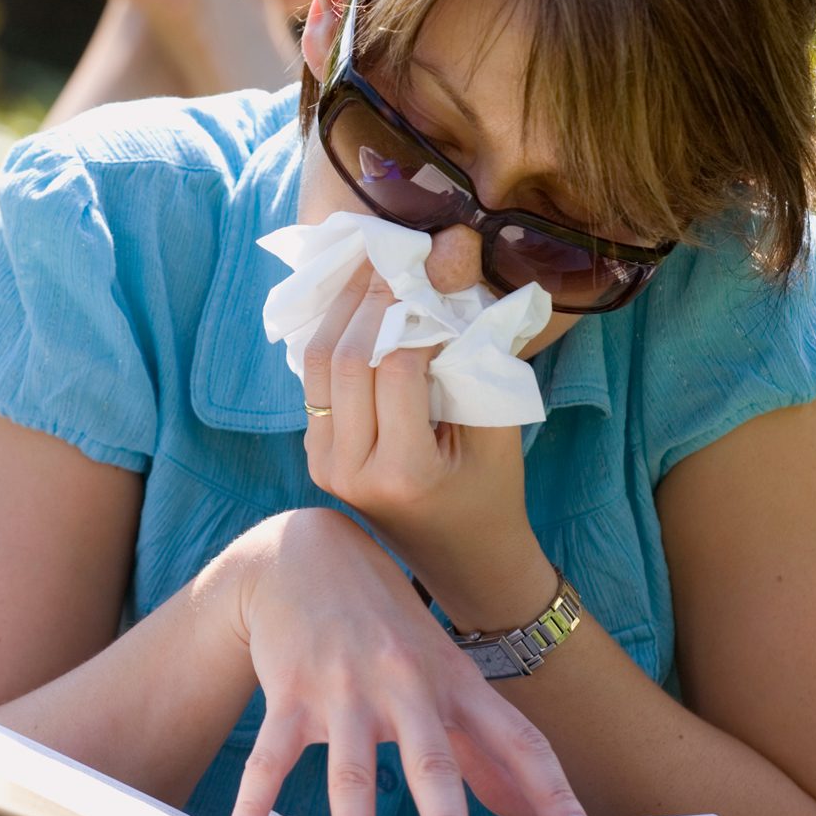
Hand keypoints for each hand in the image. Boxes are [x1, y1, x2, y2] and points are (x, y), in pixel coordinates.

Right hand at [221, 508, 592, 815]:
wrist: (305, 553)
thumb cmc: (386, 625)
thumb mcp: (444, 673)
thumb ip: (484, 745)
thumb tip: (526, 813)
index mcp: (455, 683)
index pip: (518, 739)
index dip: (552, 790)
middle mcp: (405, 683)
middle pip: (432, 759)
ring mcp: (345, 687)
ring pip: (352, 771)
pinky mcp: (290, 690)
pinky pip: (269, 759)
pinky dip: (253, 806)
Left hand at [299, 263, 542, 619]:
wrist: (463, 560)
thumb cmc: (493, 494)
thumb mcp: (500, 431)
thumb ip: (477, 363)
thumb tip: (450, 282)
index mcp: (402, 473)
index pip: (395, 368)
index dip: (412, 316)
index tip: (432, 279)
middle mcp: (350, 471)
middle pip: (345, 359)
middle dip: (369, 299)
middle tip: (393, 255)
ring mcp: (324, 466)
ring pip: (317, 365)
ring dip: (342, 310)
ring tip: (370, 268)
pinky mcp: (316, 455)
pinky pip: (314, 383)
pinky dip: (333, 337)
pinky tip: (356, 306)